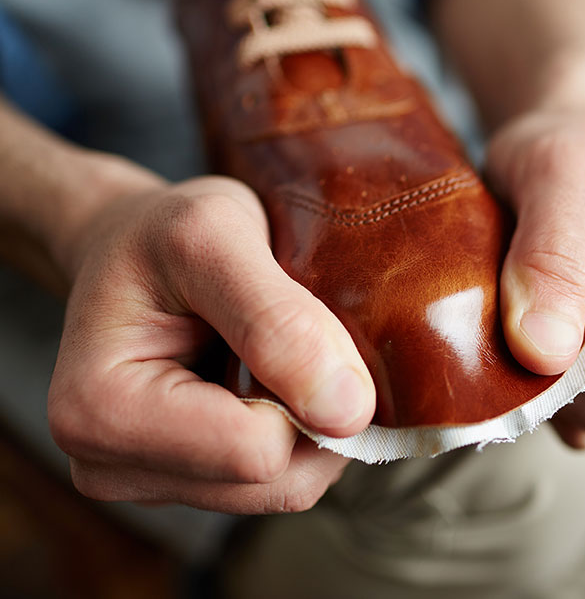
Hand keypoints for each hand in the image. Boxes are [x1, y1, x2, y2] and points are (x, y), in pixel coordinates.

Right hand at [48, 173, 374, 512]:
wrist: (132, 244)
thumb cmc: (161, 232)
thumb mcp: (214, 237)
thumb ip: (278, 321)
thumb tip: (350, 413)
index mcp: (98, 412)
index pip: (256, 452)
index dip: (308, 390)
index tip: (302, 318)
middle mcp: (111, 465)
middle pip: (277, 485)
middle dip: (312, 410)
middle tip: (288, 332)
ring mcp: (149, 483)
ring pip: (285, 489)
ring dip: (307, 419)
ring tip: (271, 353)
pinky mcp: (183, 482)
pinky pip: (275, 481)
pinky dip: (295, 430)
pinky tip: (266, 378)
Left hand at [488, 108, 584, 447]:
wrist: (559, 140)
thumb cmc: (570, 145)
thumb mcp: (559, 178)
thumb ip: (552, 260)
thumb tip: (543, 354)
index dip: (577, 363)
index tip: (522, 317)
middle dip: (554, 374)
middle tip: (511, 306)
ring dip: (538, 379)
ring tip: (516, 307)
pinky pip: (566, 405)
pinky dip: (532, 382)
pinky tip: (516, 325)